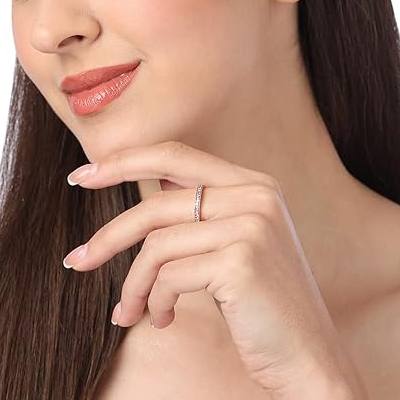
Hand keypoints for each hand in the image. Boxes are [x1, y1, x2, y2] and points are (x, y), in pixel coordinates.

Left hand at [63, 141, 360, 396]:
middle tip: (77, 260)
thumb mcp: (236, 244)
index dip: (125, 161)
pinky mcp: (240, 262)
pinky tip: (163, 319)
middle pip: (156, 203)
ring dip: (134, 285)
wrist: (308, 354)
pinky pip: (168, 277)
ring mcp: (251, 226)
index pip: (176, 156)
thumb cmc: (261, 302)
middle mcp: (256, 197)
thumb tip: (152, 186)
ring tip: (130, 311)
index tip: (84, 176)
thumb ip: (201, 211)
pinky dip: (155, 302)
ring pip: (157, 246)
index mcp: (254, 185)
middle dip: (109, 235)